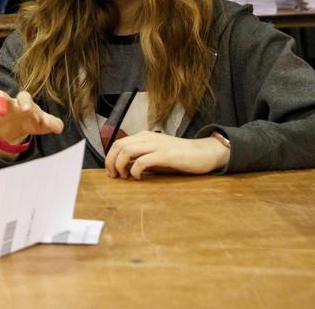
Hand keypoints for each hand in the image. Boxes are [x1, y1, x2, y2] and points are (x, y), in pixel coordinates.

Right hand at [0, 90, 63, 149]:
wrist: (20, 129)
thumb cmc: (33, 121)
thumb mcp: (44, 123)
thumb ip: (53, 123)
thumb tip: (58, 127)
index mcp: (23, 101)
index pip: (23, 96)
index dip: (25, 102)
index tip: (28, 111)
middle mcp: (7, 104)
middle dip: (0, 100)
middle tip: (3, 110)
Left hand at [104, 132, 228, 178]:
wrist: (204, 153)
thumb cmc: (180, 156)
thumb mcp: (157, 155)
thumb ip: (142, 158)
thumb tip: (125, 168)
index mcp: (144, 136)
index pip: (118, 143)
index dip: (110, 157)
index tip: (111, 172)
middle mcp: (147, 137)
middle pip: (119, 145)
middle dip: (111, 161)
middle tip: (114, 176)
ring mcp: (156, 145)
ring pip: (127, 151)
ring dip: (120, 165)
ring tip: (124, 177)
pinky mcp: (165, 154)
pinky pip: (142, 161)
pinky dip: (135, 170)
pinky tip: (138, 177)